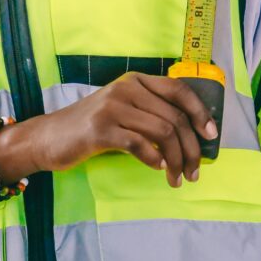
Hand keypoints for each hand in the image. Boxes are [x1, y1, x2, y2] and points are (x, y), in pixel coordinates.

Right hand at [26, 72, 218, 187]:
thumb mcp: (123, 111)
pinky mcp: (101, 129)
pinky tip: (158, 169)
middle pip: (174, 117)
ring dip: (176, 160)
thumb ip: (151, 115)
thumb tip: (190, 137)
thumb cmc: (91, 128)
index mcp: (135, 81)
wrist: (49, 137)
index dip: (200, 112)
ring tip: (178, 179)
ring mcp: (113, 107)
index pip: (178, 90)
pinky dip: (154, 160)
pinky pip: (139, 144)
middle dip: (191, 148)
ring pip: (162, 132)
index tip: (211, 136)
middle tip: (194, 172)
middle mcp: (126, 88)